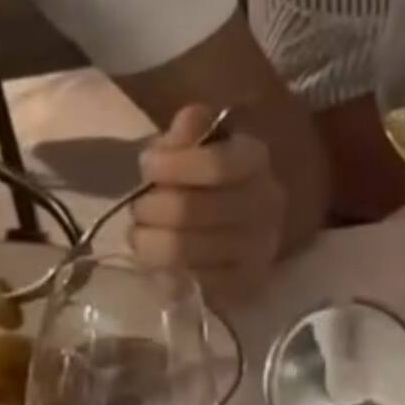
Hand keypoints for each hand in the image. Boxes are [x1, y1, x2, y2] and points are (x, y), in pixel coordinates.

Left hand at [128, 103, 283, 303]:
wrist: (232, 218)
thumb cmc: (198, 173)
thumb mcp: (190, 142)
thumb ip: (187, 131)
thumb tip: (191, 120)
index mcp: (254, 160)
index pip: (216, 165)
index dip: (171, 166)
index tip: (146, 165)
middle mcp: (266, 204)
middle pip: (190, 211)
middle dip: (149, 208)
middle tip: (138, 207)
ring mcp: (260, 248)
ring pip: (185, 250)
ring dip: (148, 241)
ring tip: (142, 233)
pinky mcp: (246, 284)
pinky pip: (193, 282)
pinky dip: (164, 271)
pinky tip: (157, 260)